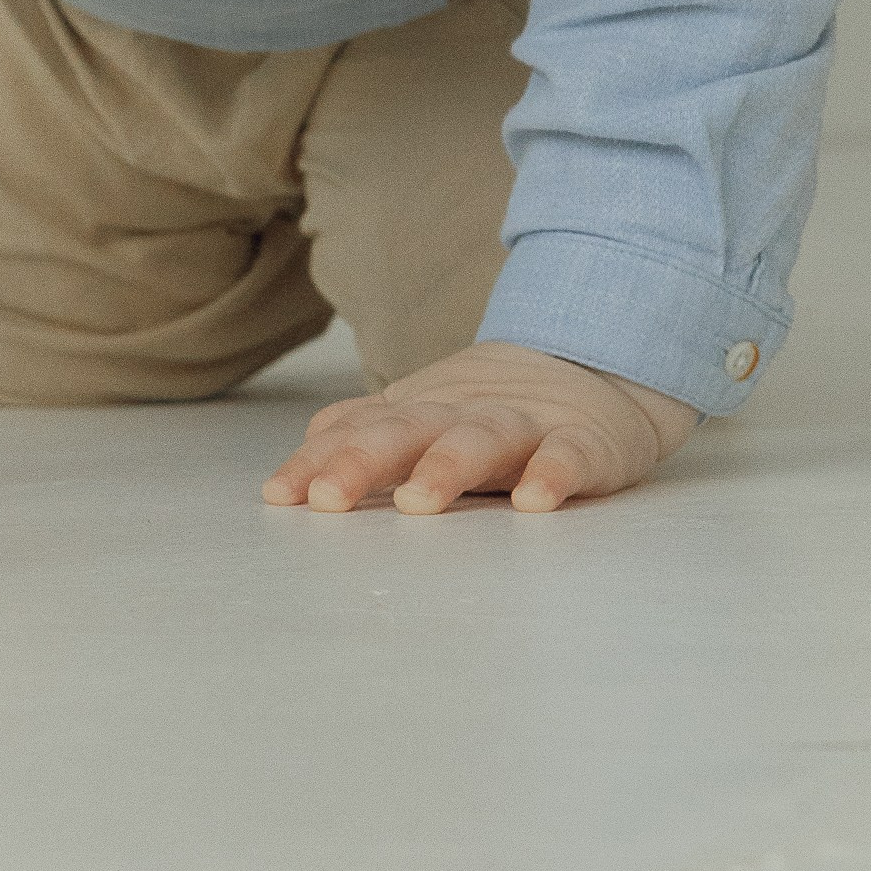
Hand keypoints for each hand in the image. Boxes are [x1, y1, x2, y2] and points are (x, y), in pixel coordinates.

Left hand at [261, 341, 699, 516]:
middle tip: (327, 499)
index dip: (317, 461)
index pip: (359, 432)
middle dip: (363, 461)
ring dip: (447, 467)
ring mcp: (523, 424)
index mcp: (419, 411)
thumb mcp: (425, 417)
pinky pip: (568, 456)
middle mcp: (462, 413)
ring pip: (481, 440)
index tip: (279, 496)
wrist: (592, 368)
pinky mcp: (583, 441)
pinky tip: (534, 501)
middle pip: (407, 430)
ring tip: (417, 503)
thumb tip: (298, 459)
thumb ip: (365, 433)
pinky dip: (552, 474)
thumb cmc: (491, 411)